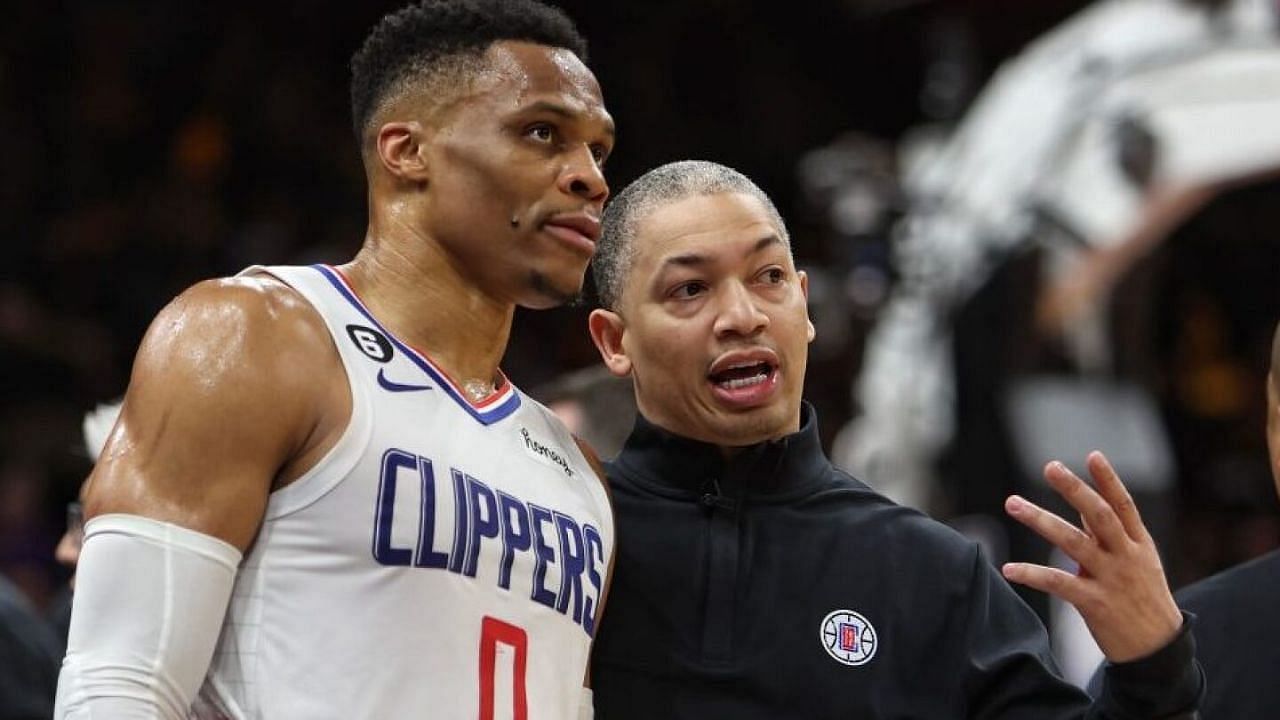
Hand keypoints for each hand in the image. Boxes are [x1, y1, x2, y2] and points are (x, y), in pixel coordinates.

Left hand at [1001, 451, 1181, 661]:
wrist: (1159, 652)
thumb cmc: (1143, 599)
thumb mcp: (1138, 562)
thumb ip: (1110, 534)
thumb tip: (1085, 504)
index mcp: (1138, 544)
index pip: (1124, 505)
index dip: (1109, 480)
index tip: (1093, 454)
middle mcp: (1126, 557)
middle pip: (1100, 515)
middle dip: (1075, 489)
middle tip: (1050, 466)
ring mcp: (1112, 580)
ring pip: (1073, 543)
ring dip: (1041, 520)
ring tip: (1012, 502)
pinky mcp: (1095, 604)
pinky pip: (1059, 584)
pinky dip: (1033, 575)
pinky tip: (1009, 569)